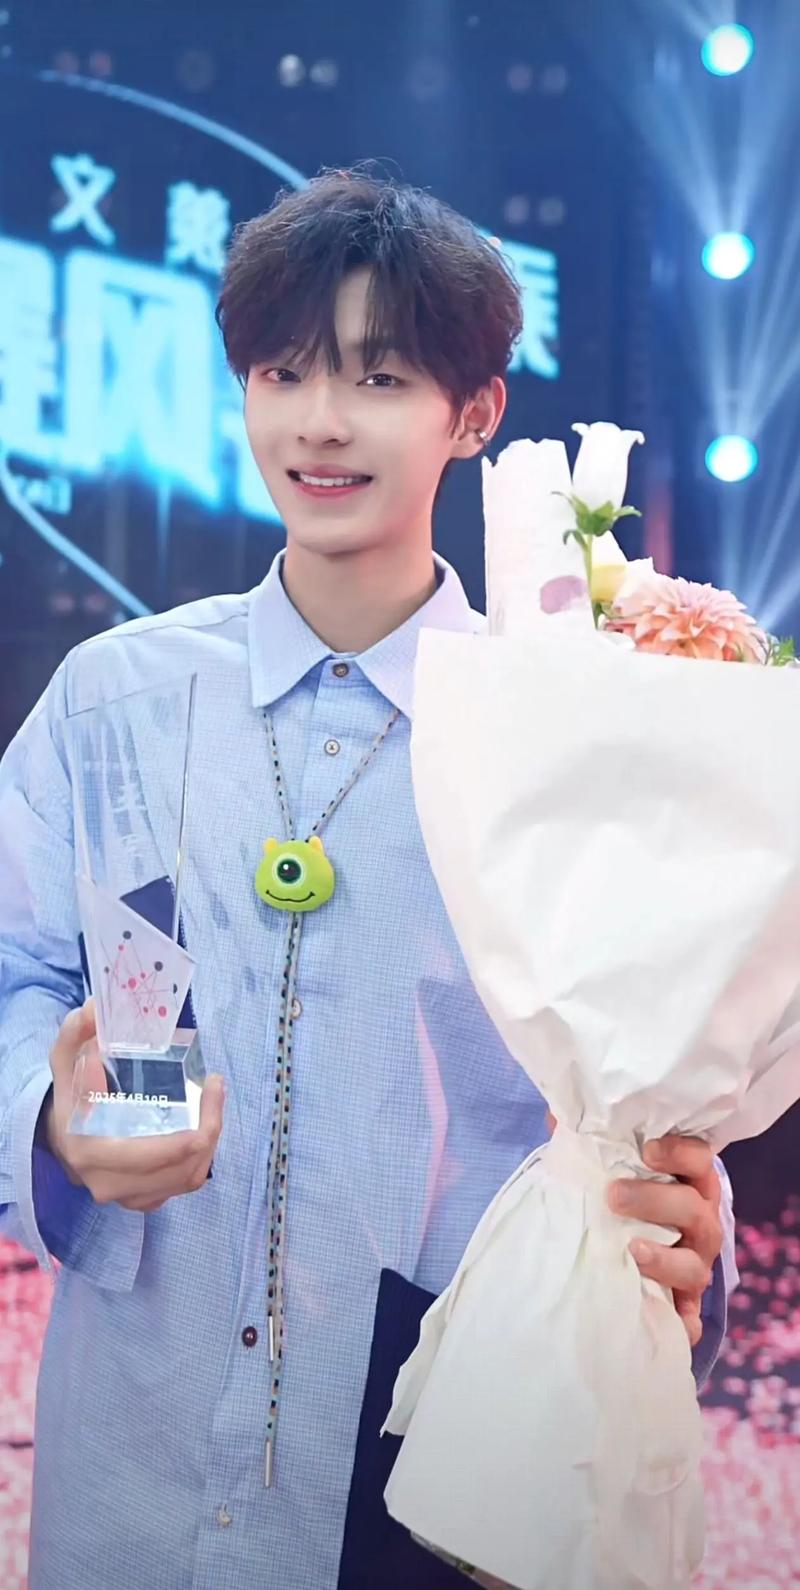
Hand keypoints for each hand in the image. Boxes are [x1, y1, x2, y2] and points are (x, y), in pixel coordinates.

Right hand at [43, 999, 224, 1212]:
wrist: (64, 1139)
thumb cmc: (71, 1098)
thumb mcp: (66, 1064)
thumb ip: (74, 1037)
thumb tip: (92, 1010)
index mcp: (88, 1152)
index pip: (140, 1156)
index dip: (177, 1138)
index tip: (204, 1090)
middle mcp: (108, 1183)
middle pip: (175, 1168)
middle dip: (208, 1128)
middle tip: (216, 1086)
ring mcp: (128, 1196)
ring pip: (186, 1178)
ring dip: (211, 1139)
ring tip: (216, 1096)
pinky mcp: (145, 1199)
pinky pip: (186, 1182)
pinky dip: (204, 1155)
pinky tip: (208, 1123)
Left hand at [545, 1114, 721, 1347]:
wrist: (628, 1248)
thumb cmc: (622, 1197)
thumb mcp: (605, 1168)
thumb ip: (584, 1140)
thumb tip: (556, 1116)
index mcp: (689, 1182)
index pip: (699, 1159)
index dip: (679, 1152)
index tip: (647, 1150)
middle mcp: (700, 1222)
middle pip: (694, 1209)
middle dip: (656, 1200)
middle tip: (613, 1196)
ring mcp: (695, 1264)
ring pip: (695, 1265)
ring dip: (666, 1259)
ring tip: (632, 1250)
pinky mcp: (684, 1304)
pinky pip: (690, 1318)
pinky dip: (681, 1321)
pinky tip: (666, 1323)